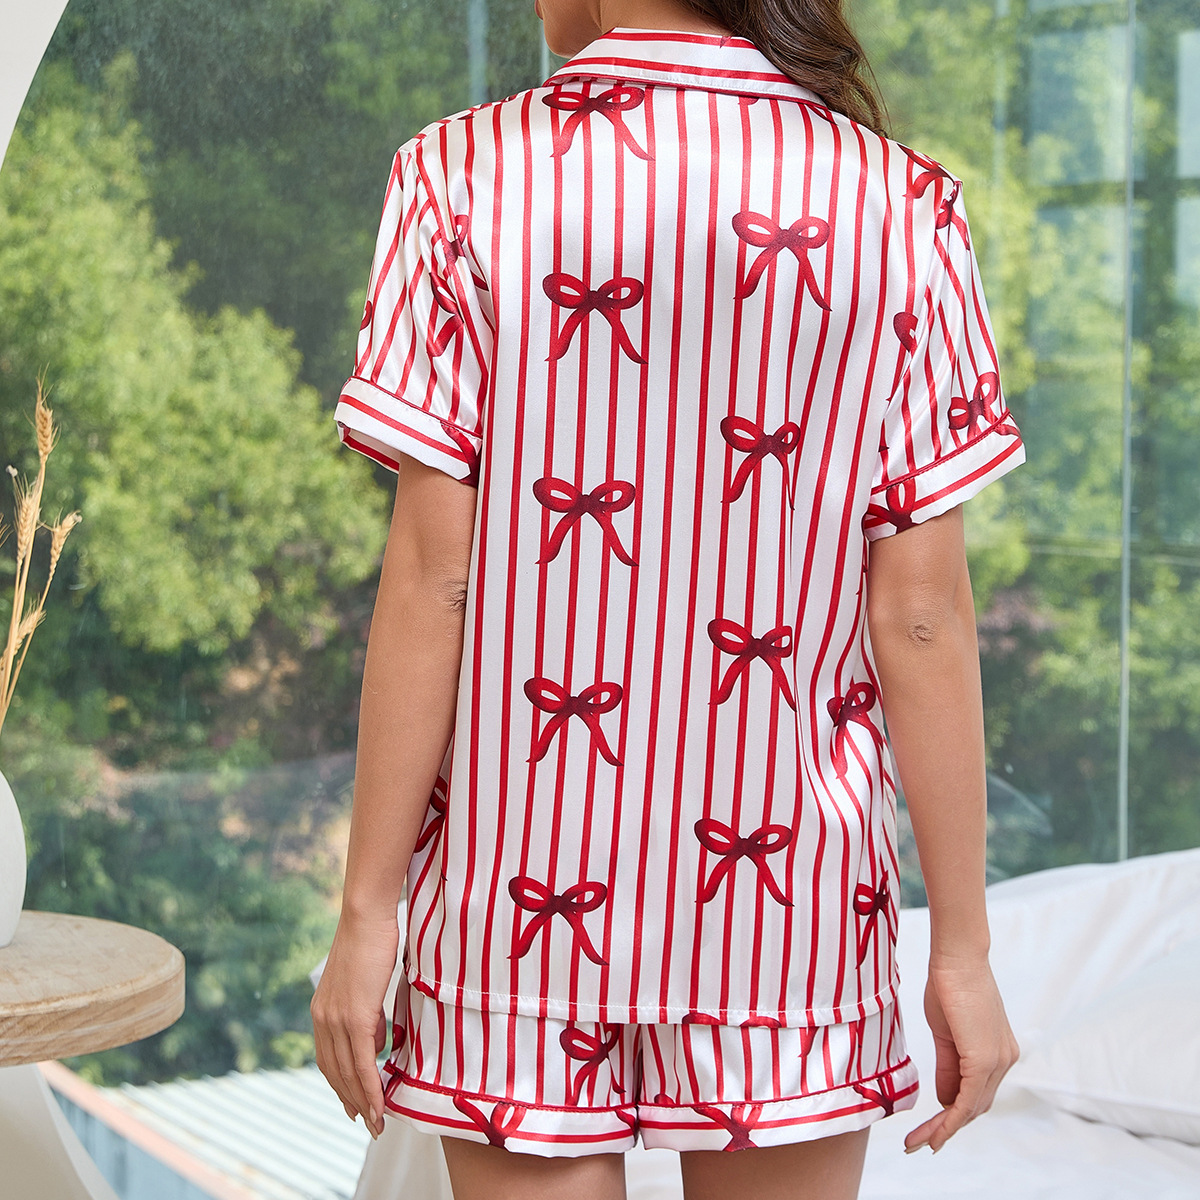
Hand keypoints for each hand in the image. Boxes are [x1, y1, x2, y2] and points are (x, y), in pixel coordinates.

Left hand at [311, 908, 399, 1138]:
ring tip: (377, 1122)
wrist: (366, 917)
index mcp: (322, 1010)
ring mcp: (337, 1019)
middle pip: (335, 1072)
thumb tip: (376, 1037)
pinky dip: (370, 1089)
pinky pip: (363, 1063)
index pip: (328, 1058)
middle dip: (351, 1100)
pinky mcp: (355, 1017)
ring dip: (363, 1102)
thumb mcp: (364, 982)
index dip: (340, 1084)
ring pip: (348, 1073)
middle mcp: (323, 1019)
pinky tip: (379, 1105)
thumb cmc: (372, 940)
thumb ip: (366, 1011)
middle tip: (367, 1121)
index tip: (352, 1103)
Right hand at [904, 954, 1019, 1153]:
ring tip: (917, 1141)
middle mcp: (1004, 1061)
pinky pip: (968, 1101)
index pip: (976, 1095)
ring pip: (971, 1109)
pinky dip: (950, 1120)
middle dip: (946, 1128)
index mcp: (998, 1053)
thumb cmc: (949, 985)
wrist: (957, 958)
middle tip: (918, 1142)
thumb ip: (949, 1067)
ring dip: (944, 1128)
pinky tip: (934, 1132)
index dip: (953, 1115)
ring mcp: (998, 1062)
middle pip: (975, 1108)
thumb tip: (945, 1099)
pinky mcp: (984, 1060)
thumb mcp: (946, 1033)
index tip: (931, 1129)